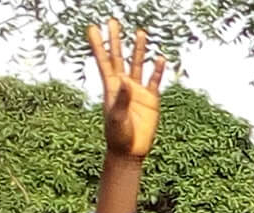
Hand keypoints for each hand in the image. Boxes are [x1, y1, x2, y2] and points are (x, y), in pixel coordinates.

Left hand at [87, 20, 164, 159]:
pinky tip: (159, 59)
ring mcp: (138, 91)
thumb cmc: (118, 135)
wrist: (130, 150)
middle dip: (116, 39)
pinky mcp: (151, 100)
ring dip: (139, 49)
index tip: (93, 28)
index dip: (99, 44)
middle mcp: (124, 85)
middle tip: (113, 21)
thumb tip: (125, 81)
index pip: (104, 61)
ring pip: (138, 65)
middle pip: (119, 57)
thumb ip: (122, 99)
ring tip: (141, 32)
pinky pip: (155, 81)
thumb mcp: (117, 117)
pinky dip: (157, 70)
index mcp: (111, 87)